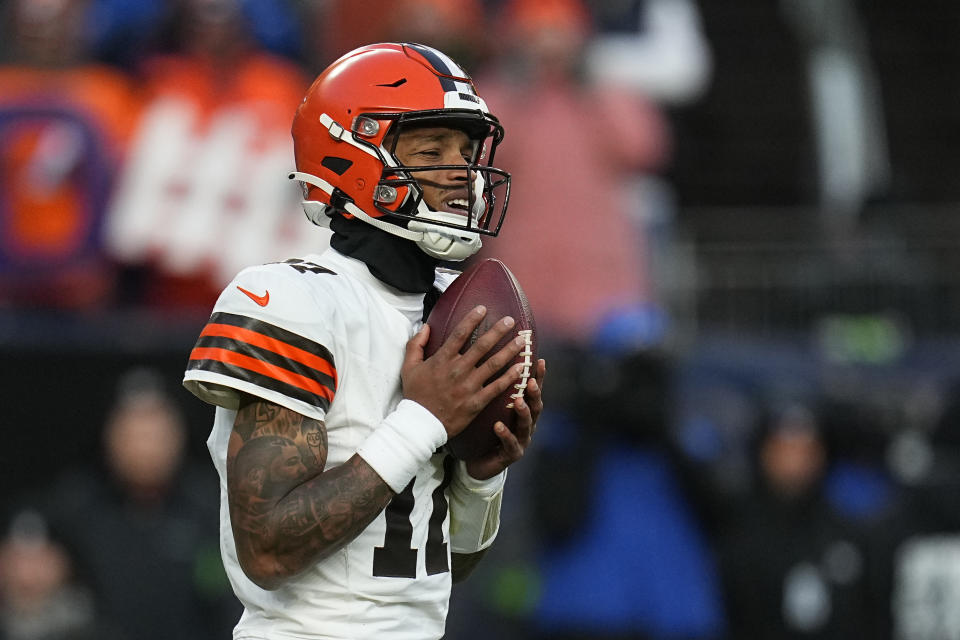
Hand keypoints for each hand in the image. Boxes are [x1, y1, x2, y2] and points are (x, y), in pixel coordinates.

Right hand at [402, 305, 525, 437]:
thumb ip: (416, 344)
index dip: (472, 319)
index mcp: (442, 359)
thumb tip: (426, 326)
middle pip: (482, 345)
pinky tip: (522, 367)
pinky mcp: (477, 402)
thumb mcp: (409, 367)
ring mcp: (469, 386)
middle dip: (498, 330)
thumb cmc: (416, 395)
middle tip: (510, 320)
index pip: (460, 333)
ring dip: (510, 350)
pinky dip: (511, 376)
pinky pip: (497, 387)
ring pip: (494, 364)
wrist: (421, 424)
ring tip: (522, 340)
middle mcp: (458, 370)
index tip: (483, 308)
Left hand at [465, 357, 545, 479]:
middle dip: (535, 394)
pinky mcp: (511, 455)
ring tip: (519, 401)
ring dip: (523, 412)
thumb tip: (490, 359)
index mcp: (523, 411)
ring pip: (526, 425)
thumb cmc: (486, 429)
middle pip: (535, 407)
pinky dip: (505, 434)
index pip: (533, 391)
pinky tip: (498, 426)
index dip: (538, 377)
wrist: (479, 461)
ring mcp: (521, 440)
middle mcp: (527, 424)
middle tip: (531, 381)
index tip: (540, 361)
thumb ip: (496, 389)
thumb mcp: (492, 407)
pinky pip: (510, 444)